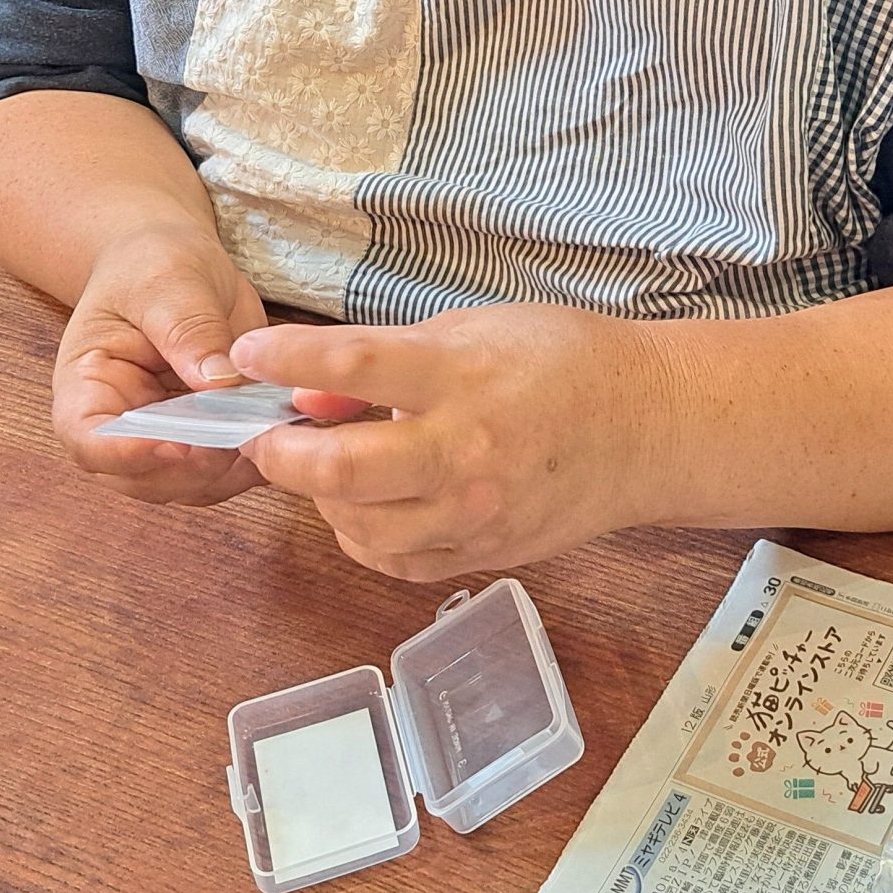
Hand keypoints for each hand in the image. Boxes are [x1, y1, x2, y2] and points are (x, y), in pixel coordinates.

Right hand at [54, 224, 269, 504]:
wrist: (174, 263)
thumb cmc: (152, 265)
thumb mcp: (167, 281)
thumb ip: (188, 330)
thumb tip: (220, 385)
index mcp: (86, 384)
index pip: (87, 437)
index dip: (126, 453)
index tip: (177, 442)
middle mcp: (118, 425)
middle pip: (141, 476)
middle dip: (191, 467)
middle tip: (239, 436)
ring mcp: (163, 440)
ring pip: (189, 485)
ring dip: (229, 470)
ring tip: (265, 427)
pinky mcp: (205, 441)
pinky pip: (228, 472)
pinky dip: (255, 462)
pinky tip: (278, 428)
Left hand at [233, 304, 672, 578]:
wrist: (648, 428)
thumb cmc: (561, 364)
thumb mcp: (470, 330)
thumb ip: (384, 359)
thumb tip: (305, 389)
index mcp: (463, 379)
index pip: (351, 366)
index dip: (283, 358)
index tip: (245, 353)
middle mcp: (467, 454)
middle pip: (344, 471)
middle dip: (282, 454)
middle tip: (264, 436)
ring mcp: (477, 516)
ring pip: (362, 529)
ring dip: (322, 499)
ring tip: (321, 468)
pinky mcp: (485, 555)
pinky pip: (397, 561)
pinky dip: (364, 535)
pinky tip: (364, 505)